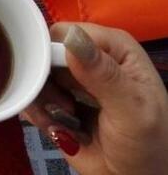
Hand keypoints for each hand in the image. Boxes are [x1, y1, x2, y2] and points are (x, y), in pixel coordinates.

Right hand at [22, 23, 167, 174]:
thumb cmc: (146, 146)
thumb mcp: (132, 110)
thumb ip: (104, 74)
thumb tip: (71, 37)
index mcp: (114, 49)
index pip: (69, 32)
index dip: (53, 50)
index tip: (50, 75)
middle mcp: (91, 59)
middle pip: (46, 54)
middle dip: (46, 82)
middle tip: (64, 107)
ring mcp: (73, 82)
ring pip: (35, 76)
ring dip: (43, 102)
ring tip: (65, 123)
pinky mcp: (58, 103)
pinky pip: (33, 97)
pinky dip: (38, 114)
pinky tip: (58, 129)